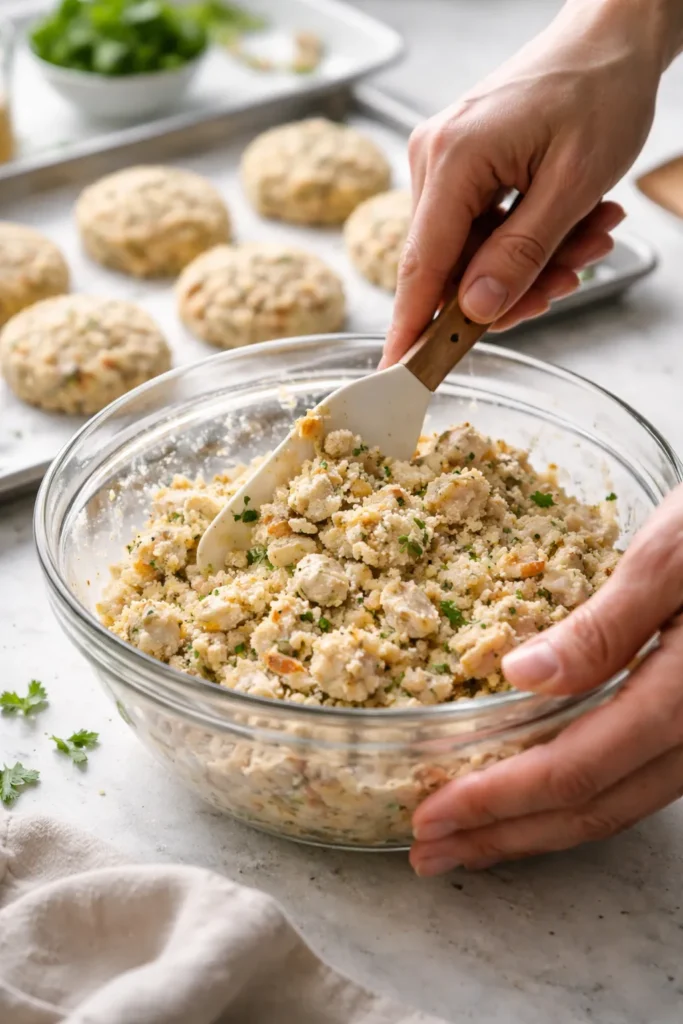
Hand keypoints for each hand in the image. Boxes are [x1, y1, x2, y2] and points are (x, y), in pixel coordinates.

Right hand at [382, 0, 673, 364]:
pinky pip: (483, 228)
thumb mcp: (572, 187)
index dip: (410, 329)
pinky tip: (572, 226)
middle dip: (512, 286)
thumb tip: (477, 312)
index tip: (398, 375)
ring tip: (589, 236)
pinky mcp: (462, 165)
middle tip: (571, 278)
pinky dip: (526, 238)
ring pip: (473, 252)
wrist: (611, 35)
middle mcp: (434, 159)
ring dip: (532, 261)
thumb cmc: (599, 91)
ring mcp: (444, 162)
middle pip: (452, 265)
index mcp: (453, 159)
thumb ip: (520, 255)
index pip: (421, 266)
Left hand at [410, 485, 682, 875]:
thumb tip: (521, 674)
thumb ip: (604, 624)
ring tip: (469, 837)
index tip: (433, 815)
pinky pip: (632, 782)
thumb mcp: (668, 559)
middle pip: (589, 809)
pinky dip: (572, 799)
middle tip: (431, 852)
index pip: (575, 770)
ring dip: (534, 828)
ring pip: (613, 806)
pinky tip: (534, 793)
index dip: (498, 800)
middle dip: (504, 836)